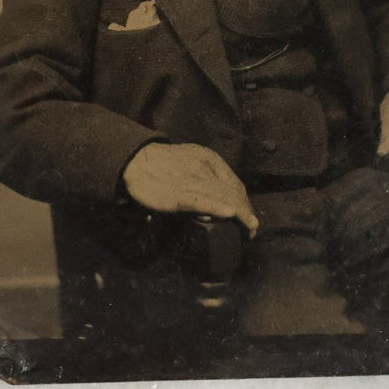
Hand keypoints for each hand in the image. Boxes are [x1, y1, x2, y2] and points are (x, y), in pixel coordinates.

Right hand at [121, 143, 258, 236]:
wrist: (136, 160)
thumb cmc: (163, 163)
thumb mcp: (191, 160)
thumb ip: (206, 175)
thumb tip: (218, 196)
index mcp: (210, 160)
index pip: (235, 184)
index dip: (245, 201)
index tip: (249, 216)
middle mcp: (206, 169)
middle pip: (234, 192)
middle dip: (246, 211)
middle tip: (251, 228)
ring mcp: (194, 182)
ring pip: (223, 197)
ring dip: (240, 214)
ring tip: (249, 228)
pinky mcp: (180, 195)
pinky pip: (202, 201)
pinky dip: (218, 207)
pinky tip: (230, 214)